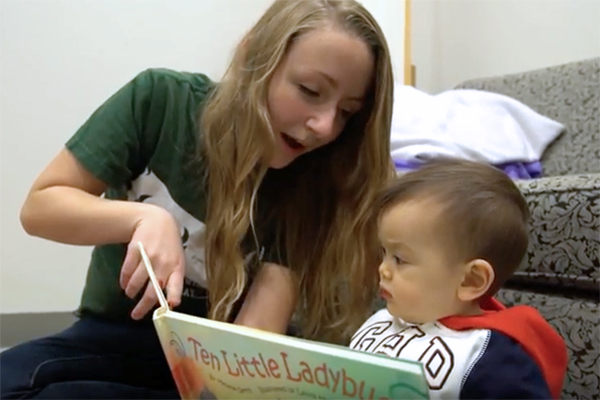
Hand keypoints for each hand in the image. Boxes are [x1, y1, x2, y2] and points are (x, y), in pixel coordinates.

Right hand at [119, 204, 184, 319]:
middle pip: (152, 289)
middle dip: (143, 306)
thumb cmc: (169, 245)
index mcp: (177, 266)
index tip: (169, 308)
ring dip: (131, 291)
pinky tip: (124, 283)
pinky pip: (127, 270)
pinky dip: (124, 280)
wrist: (157, 220)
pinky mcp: (135, 250)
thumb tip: (169, 303)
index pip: (176, 285)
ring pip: (137, 281)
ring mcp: (149, 256)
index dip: (173, 297)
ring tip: (129, 294)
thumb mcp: (177, 259)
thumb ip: (173, 278)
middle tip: (136, 315)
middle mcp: (164, 263)